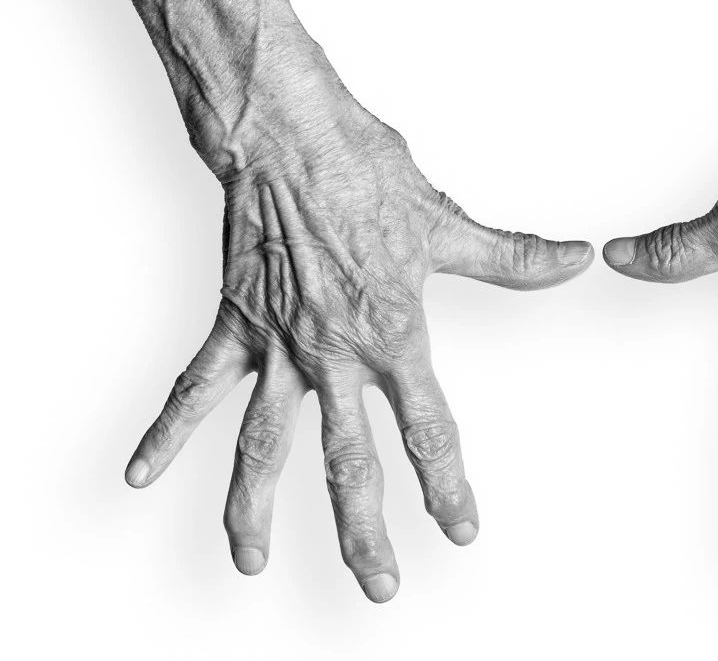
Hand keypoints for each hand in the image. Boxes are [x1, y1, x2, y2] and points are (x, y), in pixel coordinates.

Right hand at [124, 66, 591, 601]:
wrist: (287, 133)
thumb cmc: (361, 171)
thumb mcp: (447, 223)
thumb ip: (514, 258)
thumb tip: (573, 261)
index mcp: (392, 333)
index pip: (428, 428)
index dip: (447, 485)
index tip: (459, 528)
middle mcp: (334, 352)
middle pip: (349, 462)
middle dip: (363, 530)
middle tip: (378, 584)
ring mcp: (279, 344)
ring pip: (265, 444)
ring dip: (257, 506)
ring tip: (252, 557)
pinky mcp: (235, 325)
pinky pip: (196, 388)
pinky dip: (168, 430)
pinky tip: (143, 473)